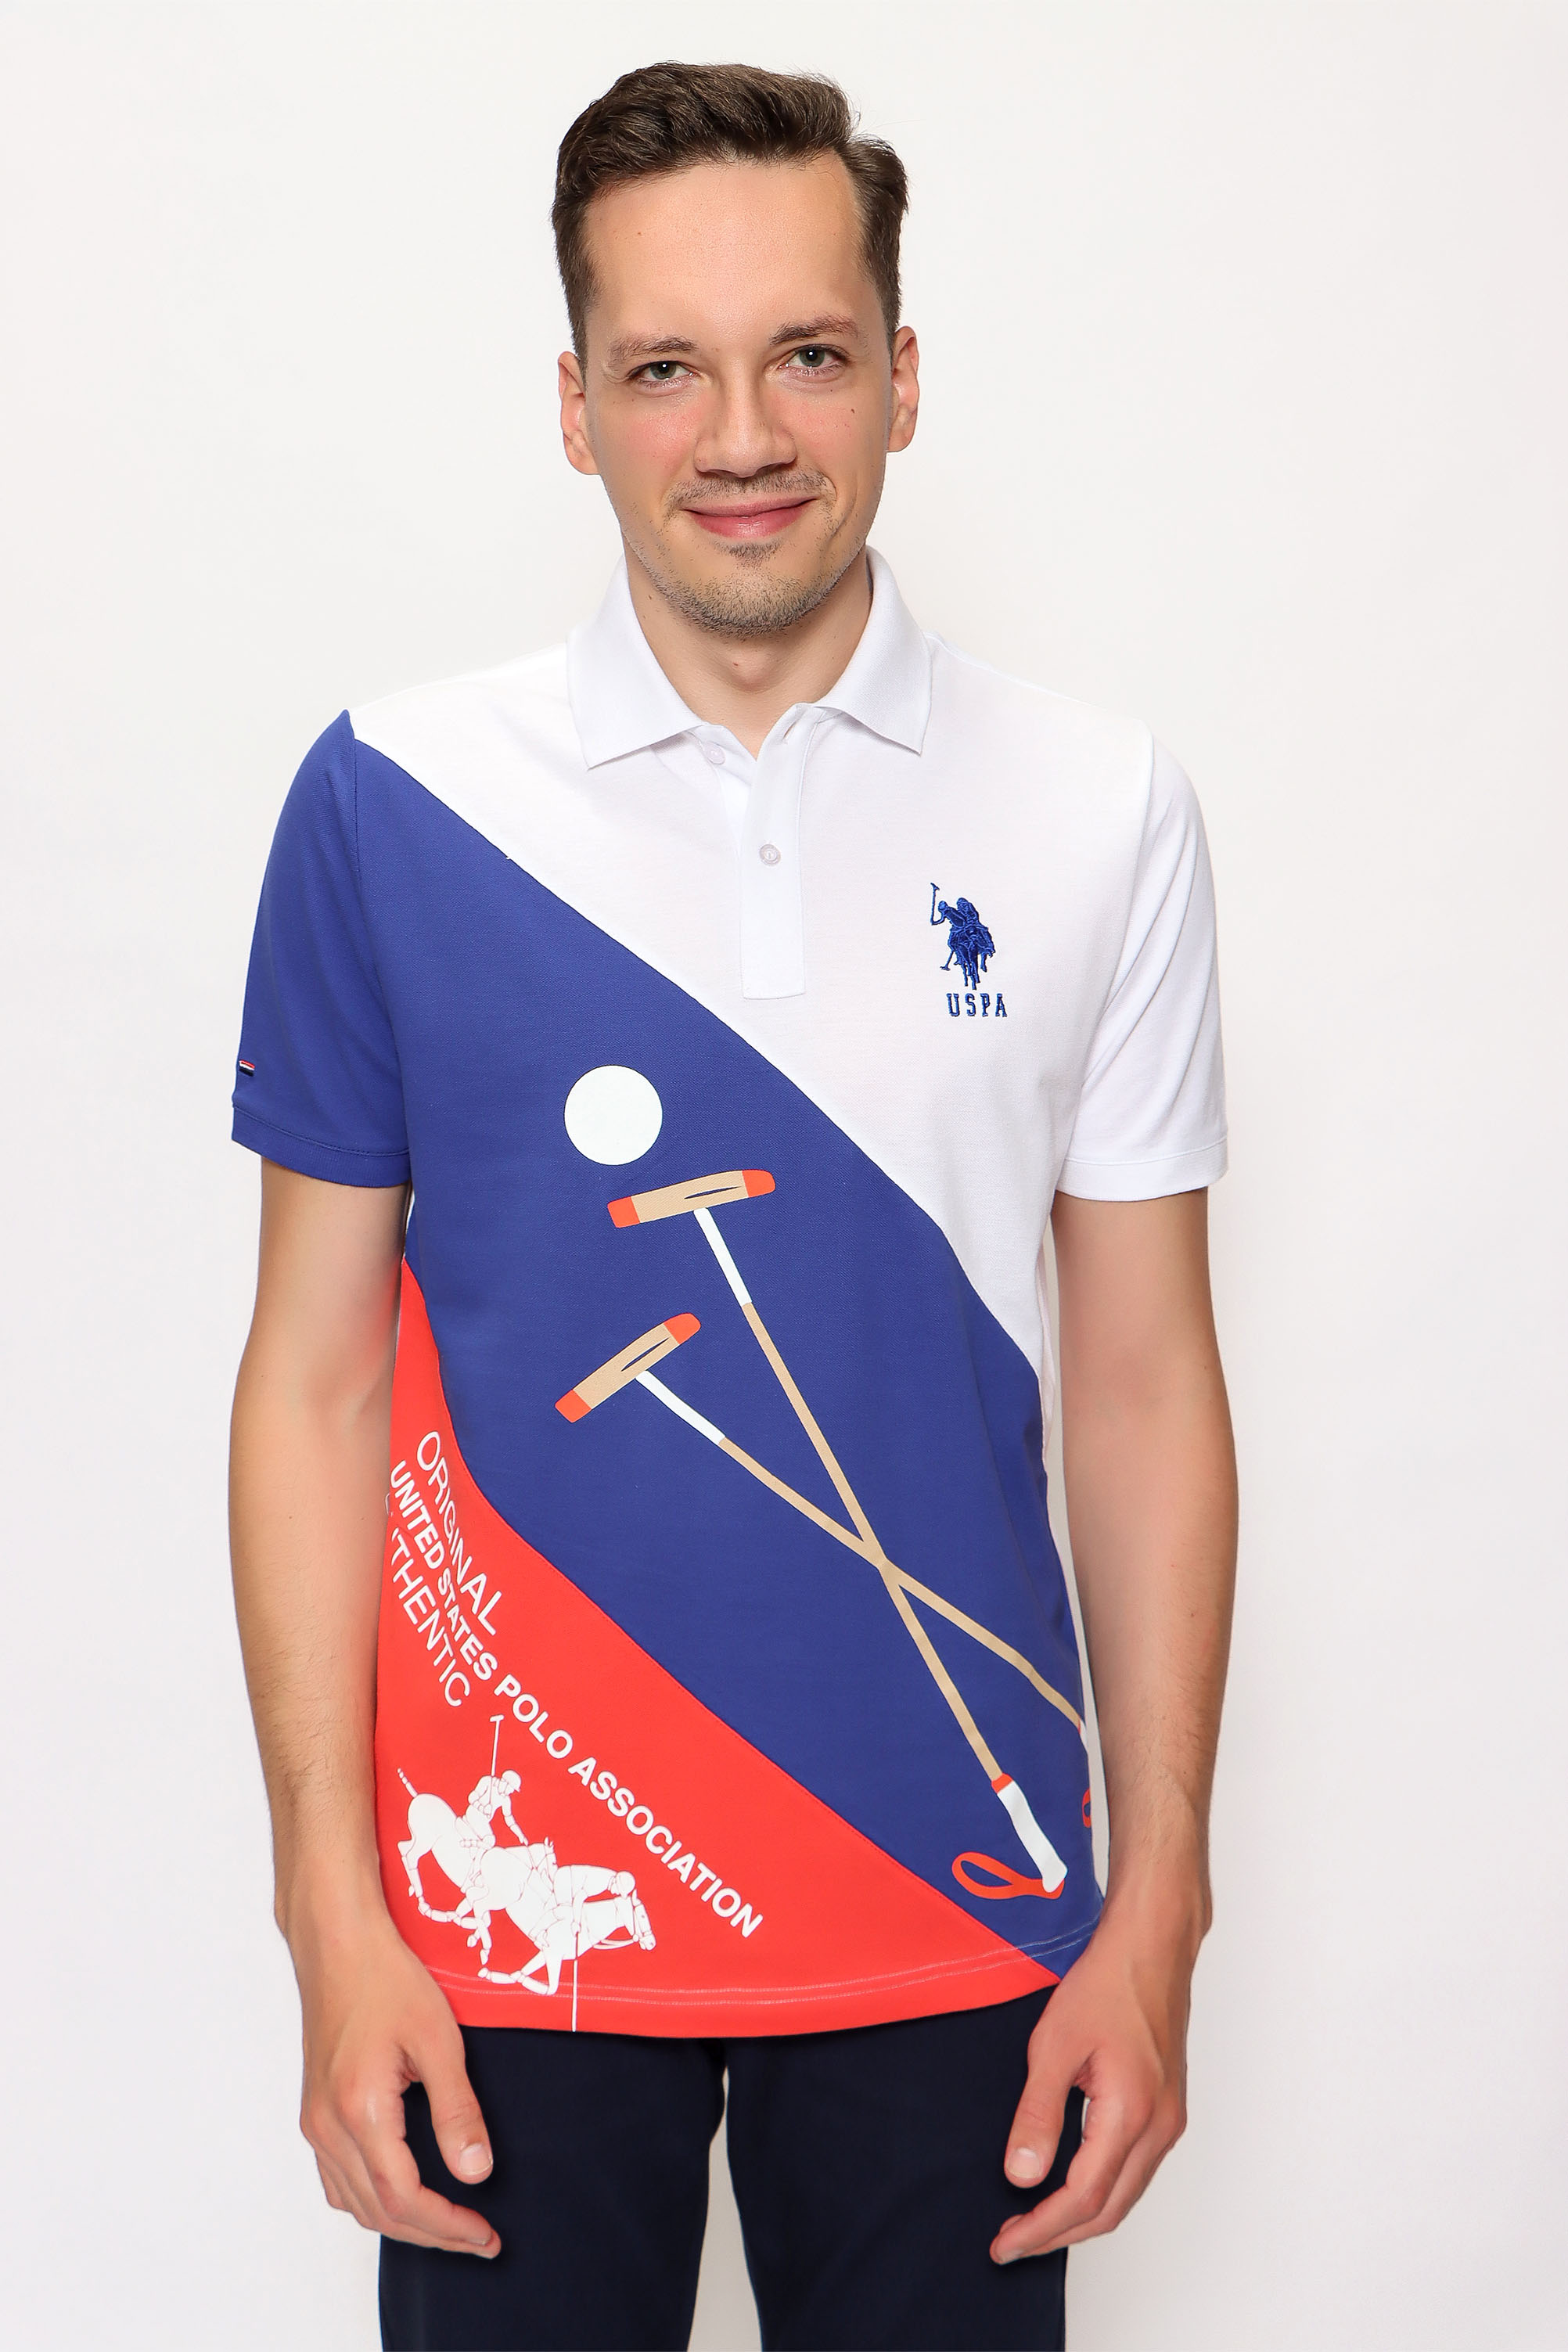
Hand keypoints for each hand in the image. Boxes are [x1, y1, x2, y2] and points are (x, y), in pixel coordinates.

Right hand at [293, 1896, 499, 2256]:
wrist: (338, 1944)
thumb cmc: (387, 1979)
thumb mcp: (438, 2040)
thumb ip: (458, 2111)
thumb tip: (476, 2173)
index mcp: (360, 2111)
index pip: (404, 2199)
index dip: (447, 2226)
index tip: (485, 2236)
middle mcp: (328, 2126)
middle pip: (378, 2211)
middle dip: (432, 2234)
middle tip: (478, 2239)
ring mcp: (315, 2121)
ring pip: (353, 2202)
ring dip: (401, 2223)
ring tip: (448, 2224)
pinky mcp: (314, 2111)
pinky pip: (336, 2180)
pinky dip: (370, 2201)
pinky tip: (401, 2193)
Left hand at [991, 1891, 1197, 2263]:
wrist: (1151, 1948)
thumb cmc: (1106, 1985)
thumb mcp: (1055, 2045)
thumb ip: (1038, 2114)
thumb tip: (1021, 2176)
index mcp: (1132, 2115)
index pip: (1084, 2198)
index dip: (1041, 2229)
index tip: (1005, 2243)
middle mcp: (1160, 2128)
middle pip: (1110, 2210)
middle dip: (1059, 2235)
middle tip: (1012, 2243)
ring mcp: (1170, 2120)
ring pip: (1126, 2194)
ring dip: (1081, 2217)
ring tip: (1034, 2221)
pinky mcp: (1168, 2109)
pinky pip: (1135, 2170)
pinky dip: (1101, 2191)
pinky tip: (1071, 2184)